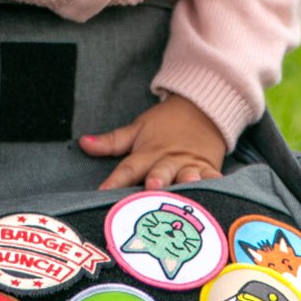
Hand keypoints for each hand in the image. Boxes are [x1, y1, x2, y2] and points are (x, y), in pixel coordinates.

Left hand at [78, 94, 225, 190]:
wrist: (202, 107)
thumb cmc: (165, 123)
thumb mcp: (137, 128)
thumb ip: (111, 141)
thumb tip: (83, 142)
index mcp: (147, 152)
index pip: (129, 168)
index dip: (116, 180)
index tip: (103, 192)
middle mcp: (168, 160)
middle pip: (160, 172)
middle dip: (156, 181)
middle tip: (151, 187)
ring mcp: (190, 164)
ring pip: (188, 175)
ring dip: (187, 182)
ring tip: (186, 188)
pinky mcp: (209, 167)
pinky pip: (213, 177)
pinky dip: (216, 184)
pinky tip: (217, 193)